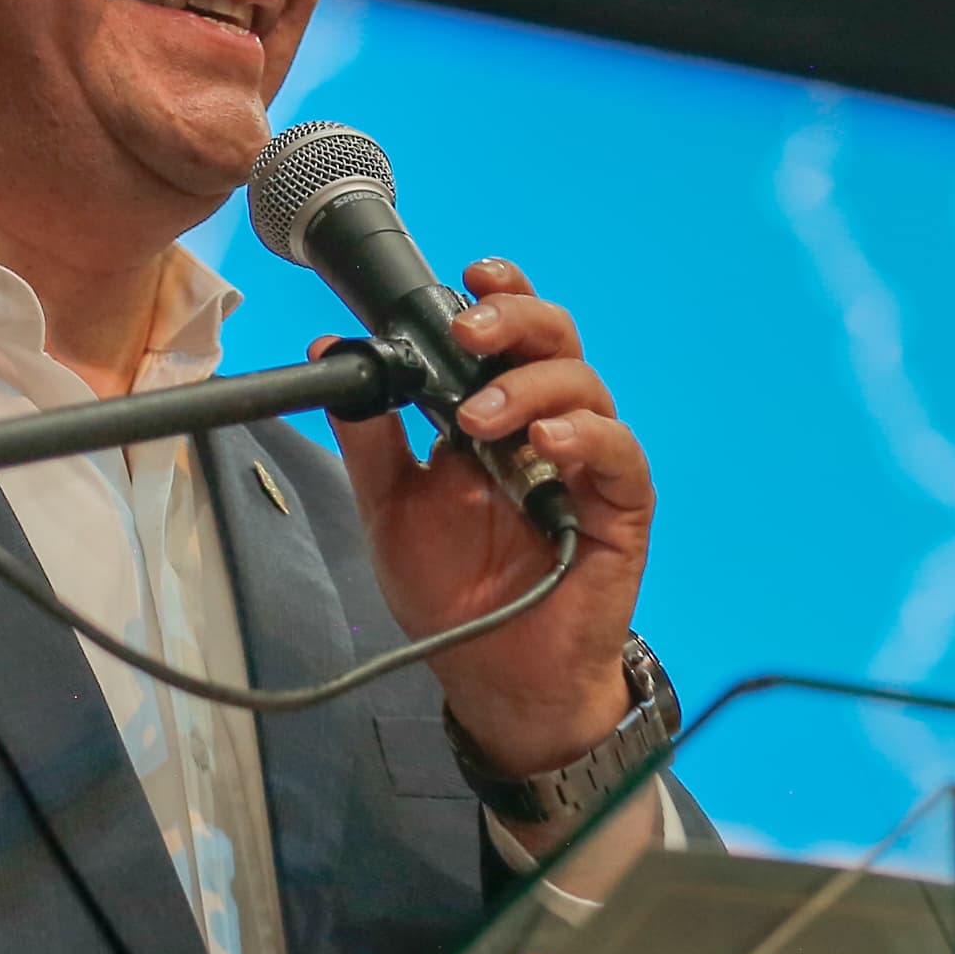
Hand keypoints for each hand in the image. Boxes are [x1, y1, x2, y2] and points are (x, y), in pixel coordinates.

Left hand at [328, 258, 652, 781]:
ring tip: (481, 422)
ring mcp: (587, 461)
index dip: (498, 292)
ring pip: (583, 385)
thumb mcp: (390, 506)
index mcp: (496, 410)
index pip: (508, 331)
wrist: (494, 676)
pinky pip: (618, 452)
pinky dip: (585, 437)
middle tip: (468, 334)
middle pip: (553, 338)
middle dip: (513, 320)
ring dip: (530, 388)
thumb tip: (334, 355)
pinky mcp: (621, 504)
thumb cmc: (453, 591)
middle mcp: (548, 422)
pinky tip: (547, 445)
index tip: (466, 276)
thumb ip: (370, 435)